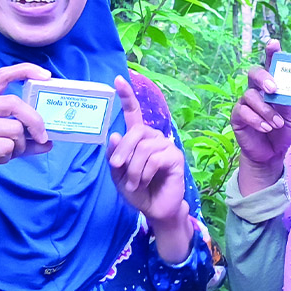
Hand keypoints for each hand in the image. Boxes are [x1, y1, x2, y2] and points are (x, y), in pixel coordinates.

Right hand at [0, 63, 52, 203]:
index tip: (46, 76)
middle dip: (35, 122)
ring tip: (3, 155)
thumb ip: (16, 138)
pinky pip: (4, 147)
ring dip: (18, 147)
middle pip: (15, 103)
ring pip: (13, 130)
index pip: (1, 76)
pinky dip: (6, 157)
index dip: (26, 71)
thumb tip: (48, 142)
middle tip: (42, 137)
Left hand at [108, 76, 192, 261]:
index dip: (126, 96)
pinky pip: (155, 158)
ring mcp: (166, 146)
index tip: (118, 80)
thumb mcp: (119, 176)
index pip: (133, 113)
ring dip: (134, 168)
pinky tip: (145, 181)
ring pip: (144, 147)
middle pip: (136, 131)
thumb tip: (115, 135)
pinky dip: (145, 172)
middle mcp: (153, 137)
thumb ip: (115, 156)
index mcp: (138, 138)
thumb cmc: (138, 191)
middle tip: (117, 168)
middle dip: (123, 150)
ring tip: (134, 183)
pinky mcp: (175, 157)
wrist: (155, 210)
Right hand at [230, 39, 290, 192]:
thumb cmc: (282, 129)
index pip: (270, 64)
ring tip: (276, 124)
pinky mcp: (237, 116)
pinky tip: (266, 128)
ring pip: (250, 95)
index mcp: (271, 85)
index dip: (271, 52)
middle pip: (254, 72)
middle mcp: (256, 89)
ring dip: (265, 110)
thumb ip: (289, 99)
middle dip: (264, 78)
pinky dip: (256, 120)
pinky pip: (243, 112)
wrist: (272, 153)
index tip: (274, 43)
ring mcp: (245, 102)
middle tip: (274, 89)